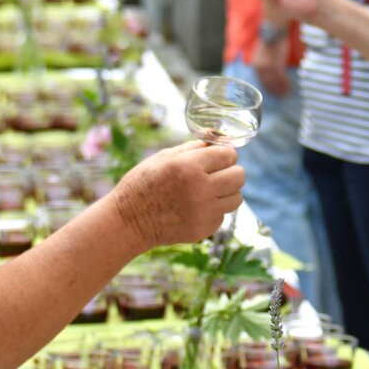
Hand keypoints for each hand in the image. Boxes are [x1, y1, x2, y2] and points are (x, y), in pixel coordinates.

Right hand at [109, 141, 244, 247]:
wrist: (128, 221)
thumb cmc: (143, 184)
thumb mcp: (164, 157)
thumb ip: (194, 148)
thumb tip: (219, 139)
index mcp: (189, 166)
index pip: (229, 154)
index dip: (225, 154)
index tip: (218, 157)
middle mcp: (200, 189)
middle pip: (240, 175)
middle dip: (231, 171)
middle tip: (217, 173)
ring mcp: (203, 212)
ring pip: (237, 197)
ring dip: (227, 192)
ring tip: (209, 190)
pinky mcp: (203, 229)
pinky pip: (222, 215)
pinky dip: (213, 210)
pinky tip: (196, 207)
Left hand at [252, 36, 290, 98]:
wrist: (275, 29)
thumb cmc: (272, 40)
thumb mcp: (266, 53)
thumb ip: (267, 63)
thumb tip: (273, 73)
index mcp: (256, 64)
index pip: (261, 80)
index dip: (268, 88)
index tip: (274, 93)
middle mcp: (260, 66)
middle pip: (267, 83)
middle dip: (275, 91)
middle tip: (282, 96)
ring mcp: (267, 65)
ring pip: (274, 82)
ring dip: (281, 88)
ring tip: (287, 93)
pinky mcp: (275, 63)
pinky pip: (280, 77)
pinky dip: (284, 83)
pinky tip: (289, 86)